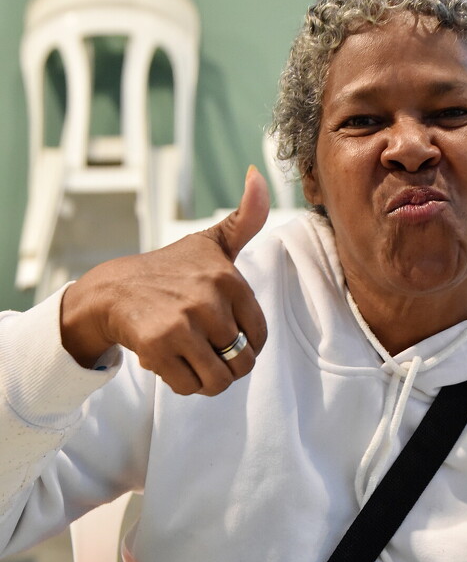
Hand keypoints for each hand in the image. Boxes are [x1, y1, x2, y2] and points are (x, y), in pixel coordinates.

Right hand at [61, 166, 270, 395]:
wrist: (111, 290)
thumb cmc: (169, 271)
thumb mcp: (210, 243)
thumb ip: (244, 219)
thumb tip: (259, 175)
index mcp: (229, 279)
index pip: (259, 336)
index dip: (244, 345)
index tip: (225, 337)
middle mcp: (209, 300)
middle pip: (242, 362)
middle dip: (225, 366)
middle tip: (206, 354)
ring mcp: (183, 324)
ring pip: (219, 381)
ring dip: (207, 382)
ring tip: (192, 362)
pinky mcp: (158, 346)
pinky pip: (189, 387)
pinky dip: (182, 384)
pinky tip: (170, 362)